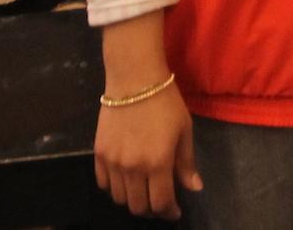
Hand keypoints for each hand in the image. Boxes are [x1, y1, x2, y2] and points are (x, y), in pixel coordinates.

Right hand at [94, 82, 202, 219]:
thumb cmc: (166, 103)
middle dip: (151, 209)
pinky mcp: (99, 153)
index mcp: (158, 163)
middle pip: (138, 206)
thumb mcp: (184, 131)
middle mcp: (133, 168)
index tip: (175, 211)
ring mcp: (113, 162)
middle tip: (159, 201)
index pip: (161, 202)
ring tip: (142, 189)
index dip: (169, 212)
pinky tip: (125, 179)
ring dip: (133, 199)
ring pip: (119, 198)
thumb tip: (194, 188)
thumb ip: (186, 163)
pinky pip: (103, 183)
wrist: (134, 79)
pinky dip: (114, 187)